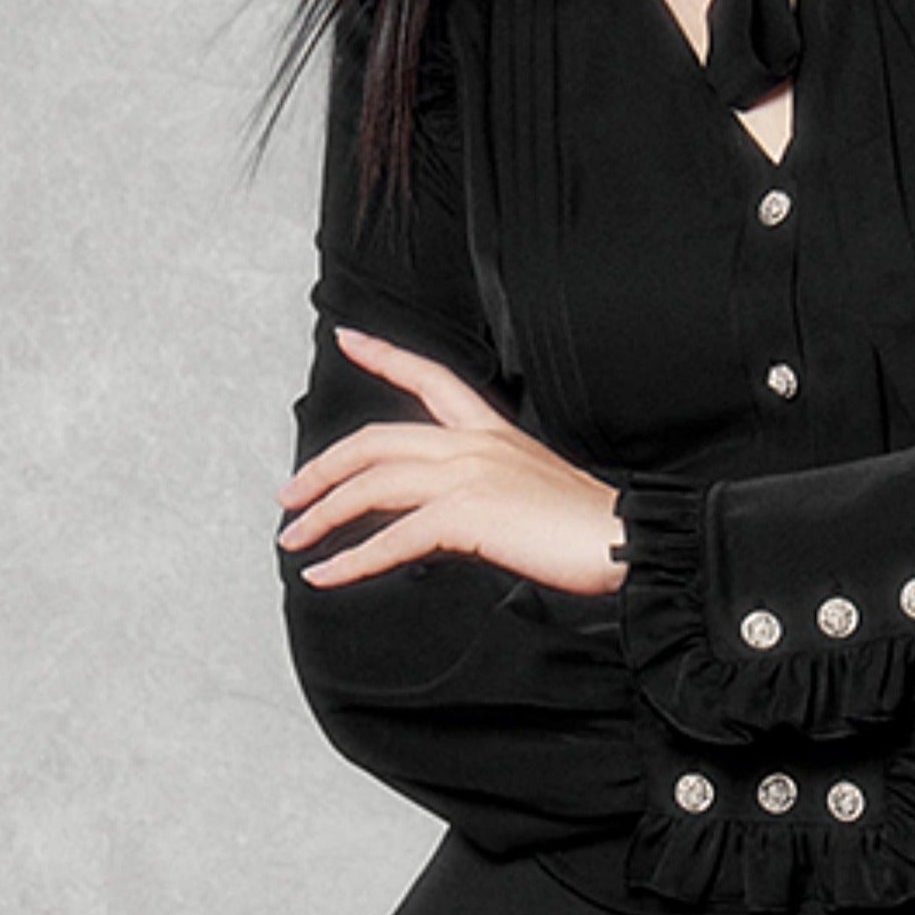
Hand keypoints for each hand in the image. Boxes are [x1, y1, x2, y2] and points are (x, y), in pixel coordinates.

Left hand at [280, 328, 625, 597]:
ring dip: (323, 516)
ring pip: (372, 486)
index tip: (349, 339)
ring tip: (295, 540)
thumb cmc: (589, 530)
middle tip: (290, 496)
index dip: (384, 355)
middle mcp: (474, 444)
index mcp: (492, 432)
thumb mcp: (527, 496)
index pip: (429, 377)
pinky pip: (392, 538)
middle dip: (321, 470)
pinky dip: (351, 561)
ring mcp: (469, 475)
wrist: (624, 541)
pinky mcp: (466, 514)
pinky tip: (326, 576)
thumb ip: (481, 498)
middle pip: (375, 442)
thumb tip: (437, 526)